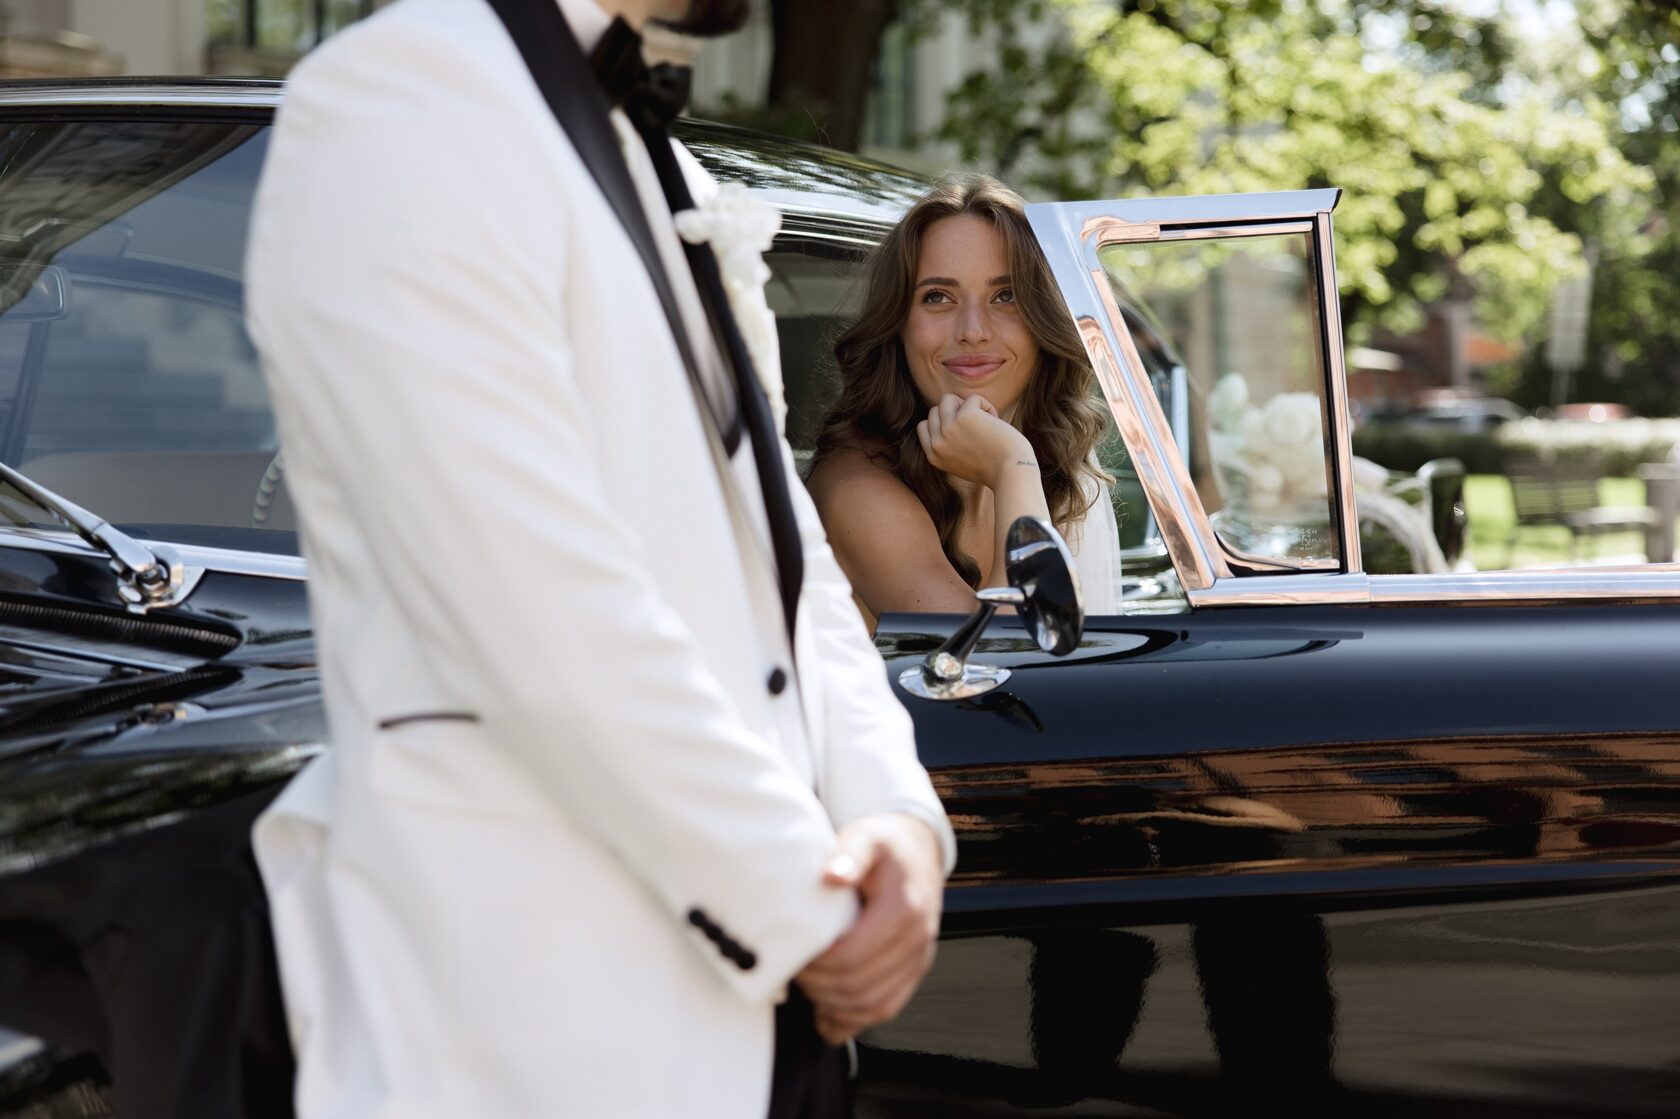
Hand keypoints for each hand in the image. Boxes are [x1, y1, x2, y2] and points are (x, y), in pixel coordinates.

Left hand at [795, 813, 944, 1044]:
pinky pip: (886, 1008)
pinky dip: (855, 1018)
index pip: (851, 955)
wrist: (917, 849)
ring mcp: (918, 958)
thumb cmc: (887, 844)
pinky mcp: (914, 970)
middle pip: (859, 986)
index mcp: (904, 909)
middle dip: (818, 986)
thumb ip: (850, 854)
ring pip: (874, 1006)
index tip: (792, 953)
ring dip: (834, 1005)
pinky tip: (827, 1013)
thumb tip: (831, 875)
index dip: (816, 963)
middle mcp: (917, 939)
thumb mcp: (866, 836)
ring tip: (807, 987)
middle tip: (791, 971)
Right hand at [916, 393, 1033, 488]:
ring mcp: (948, 428)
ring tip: (984, 421)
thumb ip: (949, 444)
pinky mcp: (965, 416)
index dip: (943, 422)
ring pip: (948, 398)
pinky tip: (996, 421)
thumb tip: (950, 412)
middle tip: (977, 428)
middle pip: (936, 410)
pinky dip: (986, 406)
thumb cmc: (993, 467)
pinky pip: (972, 398)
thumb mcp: (961, 461)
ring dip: (967, 405)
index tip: (963, 431)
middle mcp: (937, 443)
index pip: (924, 425)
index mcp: (933, 456)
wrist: (1011, 472)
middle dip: (956, 412)